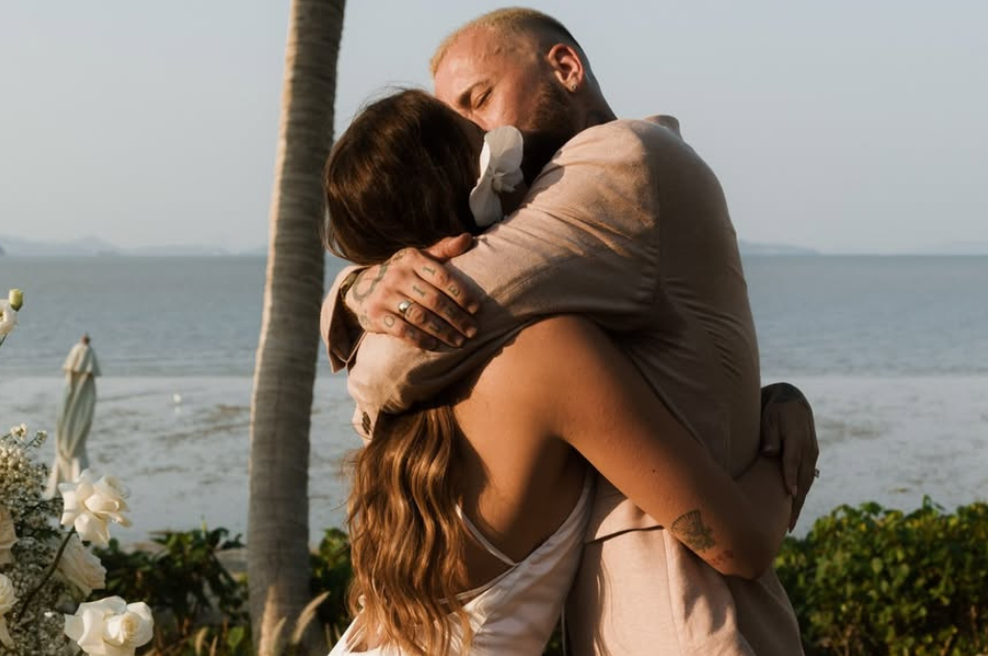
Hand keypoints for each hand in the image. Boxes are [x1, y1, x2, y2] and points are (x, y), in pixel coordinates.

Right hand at [344, 234, 479, 348]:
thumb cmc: (404, 273)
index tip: (476, 309)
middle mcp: (397, 275)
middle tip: (473, 330)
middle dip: (456, 318)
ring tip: (459, 341)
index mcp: (412, 258)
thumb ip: (444, 249)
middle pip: (434, 300)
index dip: (461, 294)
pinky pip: (402, 331)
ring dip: (443, 332)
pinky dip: (421, 339)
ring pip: (420, 317)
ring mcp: (384, 295)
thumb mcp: (421, 257)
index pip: (442, 277)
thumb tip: (467, 238)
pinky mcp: (375, 315)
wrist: (362, 287)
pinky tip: (436, 345)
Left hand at [759, 382, 818, 530]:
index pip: (792, 461)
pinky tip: (794, 507)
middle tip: (787, 524)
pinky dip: (801, 494)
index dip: (790, 478)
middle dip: (796, 502)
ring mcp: (812, 454)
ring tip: (789, 523)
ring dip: (799, 503)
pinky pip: (807, 478)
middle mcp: (808, 449)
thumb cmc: (774, 410)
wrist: (791, 399)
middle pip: (803, 478)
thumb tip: (769, 453)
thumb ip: (769, 436)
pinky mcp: (811, 457)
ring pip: (807, 482)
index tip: (789, 495)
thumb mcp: (769, 418)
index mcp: (797, 438)